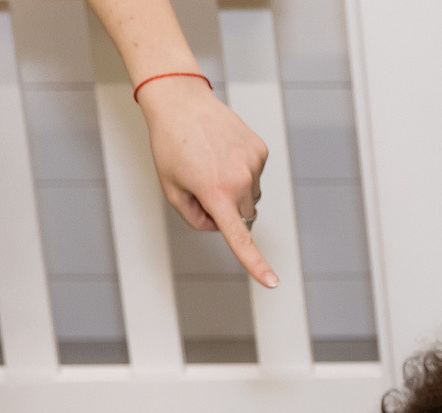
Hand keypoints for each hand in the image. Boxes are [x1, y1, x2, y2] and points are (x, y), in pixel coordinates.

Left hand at [137, 76, 276, 287]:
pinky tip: (223, 150)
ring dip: (235, 189)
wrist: (180, 100)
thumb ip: (194, 217)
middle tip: (201, 182)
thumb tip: (222, 226)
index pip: (238, 237)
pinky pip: (255, 174)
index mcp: (215, 193)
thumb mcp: (170, 187)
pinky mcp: (260, 150)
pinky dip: (241, 169)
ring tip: (212, 162)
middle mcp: (240, 181)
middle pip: (243, 216)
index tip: (272, 283)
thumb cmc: (169, 145)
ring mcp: (253, 164)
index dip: (255, 263)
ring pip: (251, 196)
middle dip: (226, 209)